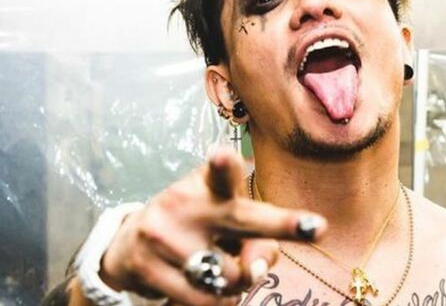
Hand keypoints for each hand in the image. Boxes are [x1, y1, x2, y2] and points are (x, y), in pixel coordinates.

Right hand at [99, 148, 326, 305]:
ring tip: (220, 268)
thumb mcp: (222, 218)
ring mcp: (164, 237)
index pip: (221, 173)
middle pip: (241, 219)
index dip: (224, 165)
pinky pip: (204, 299)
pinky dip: (218, 299)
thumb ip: (254, 235)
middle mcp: (186, 204)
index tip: (224, 156)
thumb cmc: (194, 225)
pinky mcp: (148, 268)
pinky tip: (206, 284)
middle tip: (315, 226)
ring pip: (230, 276)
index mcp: (208, 185)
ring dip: (237, 282)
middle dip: (281, 223)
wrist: (129, 245)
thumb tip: (256, 269)